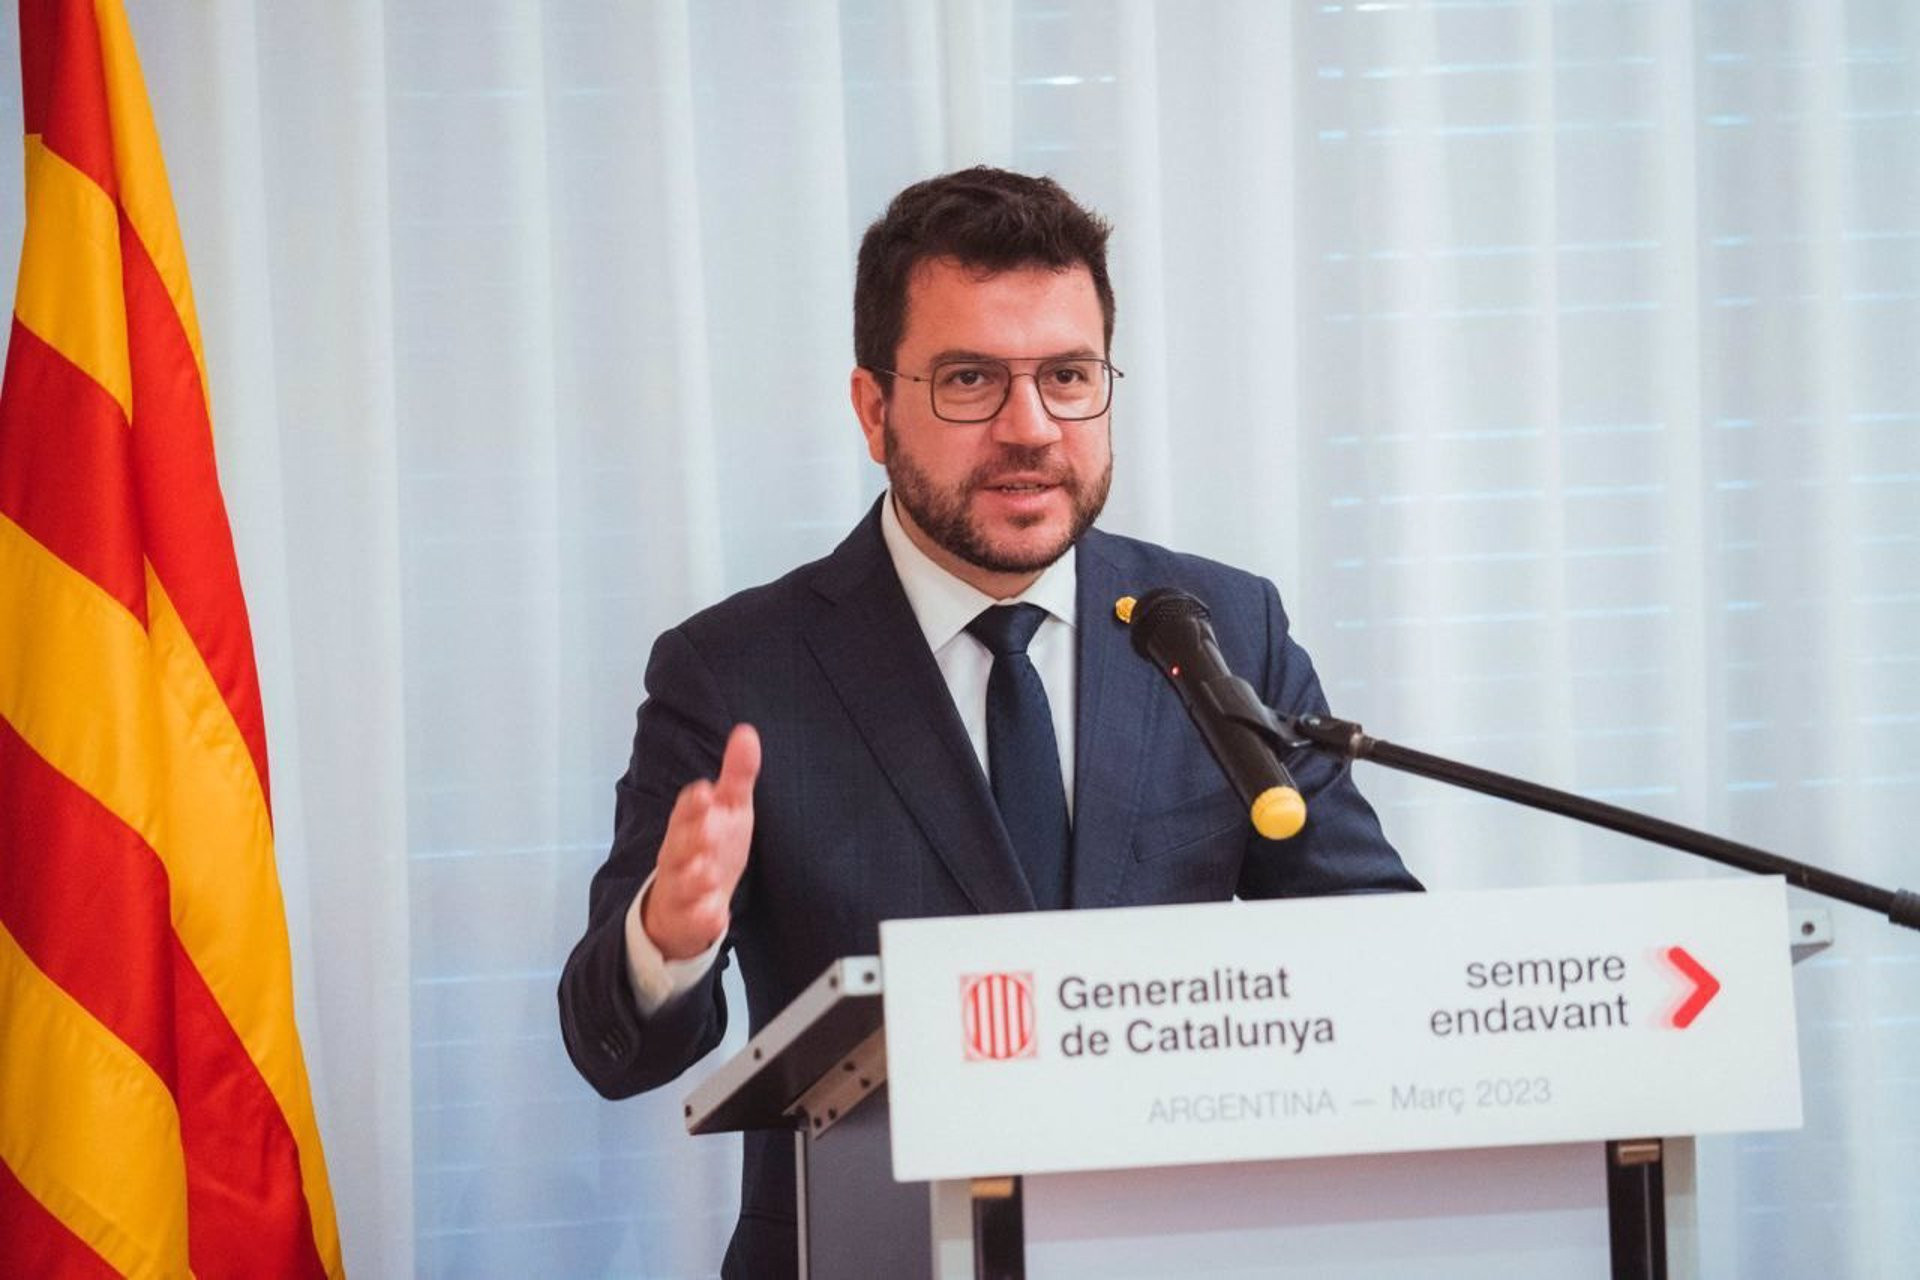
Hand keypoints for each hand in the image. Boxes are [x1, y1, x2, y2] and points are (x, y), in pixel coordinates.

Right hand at [641, 724, 760, 960]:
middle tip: (707, 829)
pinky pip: (695, 920)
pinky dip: (704, 919)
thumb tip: (746, 732)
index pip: (686, 811)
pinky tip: (716, 917)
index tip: (705, 792)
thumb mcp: (728, 809)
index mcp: (689, 826)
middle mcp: (680, 856)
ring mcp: (681, 888)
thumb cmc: (711, 847)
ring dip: (695, 878)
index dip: (693, 804)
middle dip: (691, 837)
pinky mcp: (690, 919)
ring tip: (708, 874)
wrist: (690, 903)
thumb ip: (736, 775)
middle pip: (679, 846)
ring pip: (682, 884)